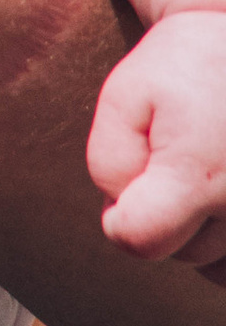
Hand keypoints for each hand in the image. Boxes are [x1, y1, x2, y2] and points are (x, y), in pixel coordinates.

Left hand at [88, 13, 225, 278]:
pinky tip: (221, 199)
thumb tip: (123, 215)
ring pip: (216, 262)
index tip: (131, 181)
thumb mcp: (126, 94)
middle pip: (181, 252)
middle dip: (167, 214)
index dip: (120, 216)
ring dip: (203, 230)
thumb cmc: (188, 63)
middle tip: (178, 154)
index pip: (139, 239)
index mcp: (199, 175)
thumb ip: (110, 161)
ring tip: (207, 169)